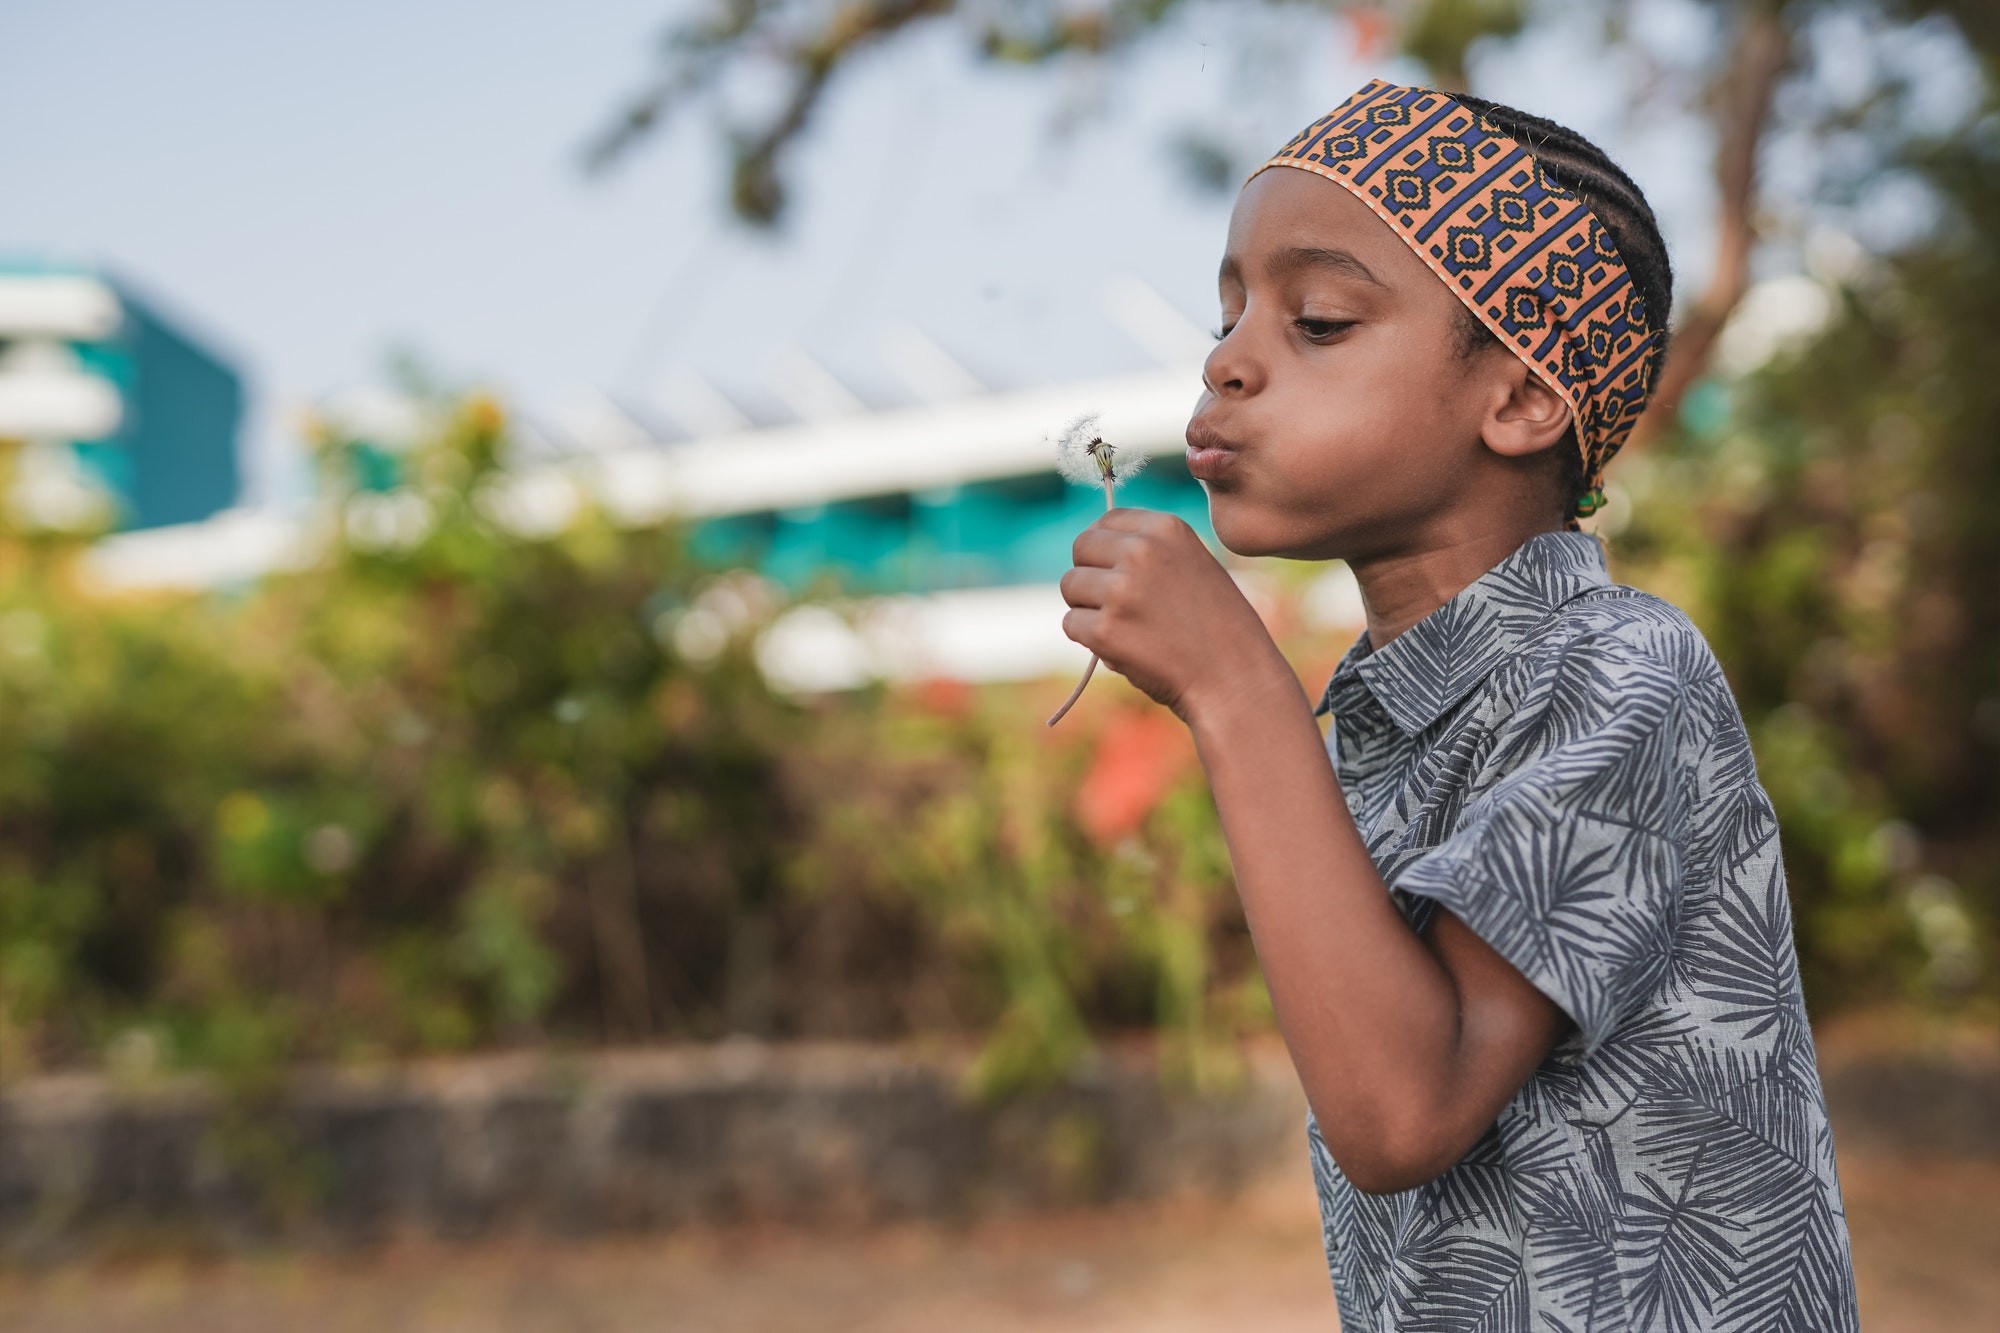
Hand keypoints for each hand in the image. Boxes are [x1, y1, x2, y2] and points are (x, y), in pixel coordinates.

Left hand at [1058, 509, 1284, 721]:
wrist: (1236, 679)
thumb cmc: (1219, 628)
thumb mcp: (1195, 565)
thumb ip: (1151, 551)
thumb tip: (1096, 550)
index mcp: (1167, 528)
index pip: (1107, 520)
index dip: (1104, 548)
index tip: (1115, 570)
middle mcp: (1141, 551)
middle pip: (1081, 548)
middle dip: (1090, 575)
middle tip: (1114, 604)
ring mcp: (1121, 590)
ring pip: (1070, 586)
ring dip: (1087, 608)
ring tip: (1124, 628)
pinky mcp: (1105, 630)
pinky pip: (1071, 624)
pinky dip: (1088, 640)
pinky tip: (1122, 649)